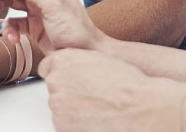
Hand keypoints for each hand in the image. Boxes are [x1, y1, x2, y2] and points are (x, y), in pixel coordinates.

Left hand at [40, 49, 185, 131]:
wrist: (138, 108)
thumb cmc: (126, 84)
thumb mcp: (100, 59)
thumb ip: (78, 61)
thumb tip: (72, 68)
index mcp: (63, 60)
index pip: (47, 67)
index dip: (62, 74)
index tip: (72, 79)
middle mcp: (56, 81)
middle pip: (54, 88)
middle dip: (68, 91)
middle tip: (92, 95)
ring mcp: (57, 105)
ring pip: (60, 107)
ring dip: (72, 108)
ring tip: (97, 107)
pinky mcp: (61, 125)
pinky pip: (64, 123)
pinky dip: (76, 123)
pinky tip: (94, 118)